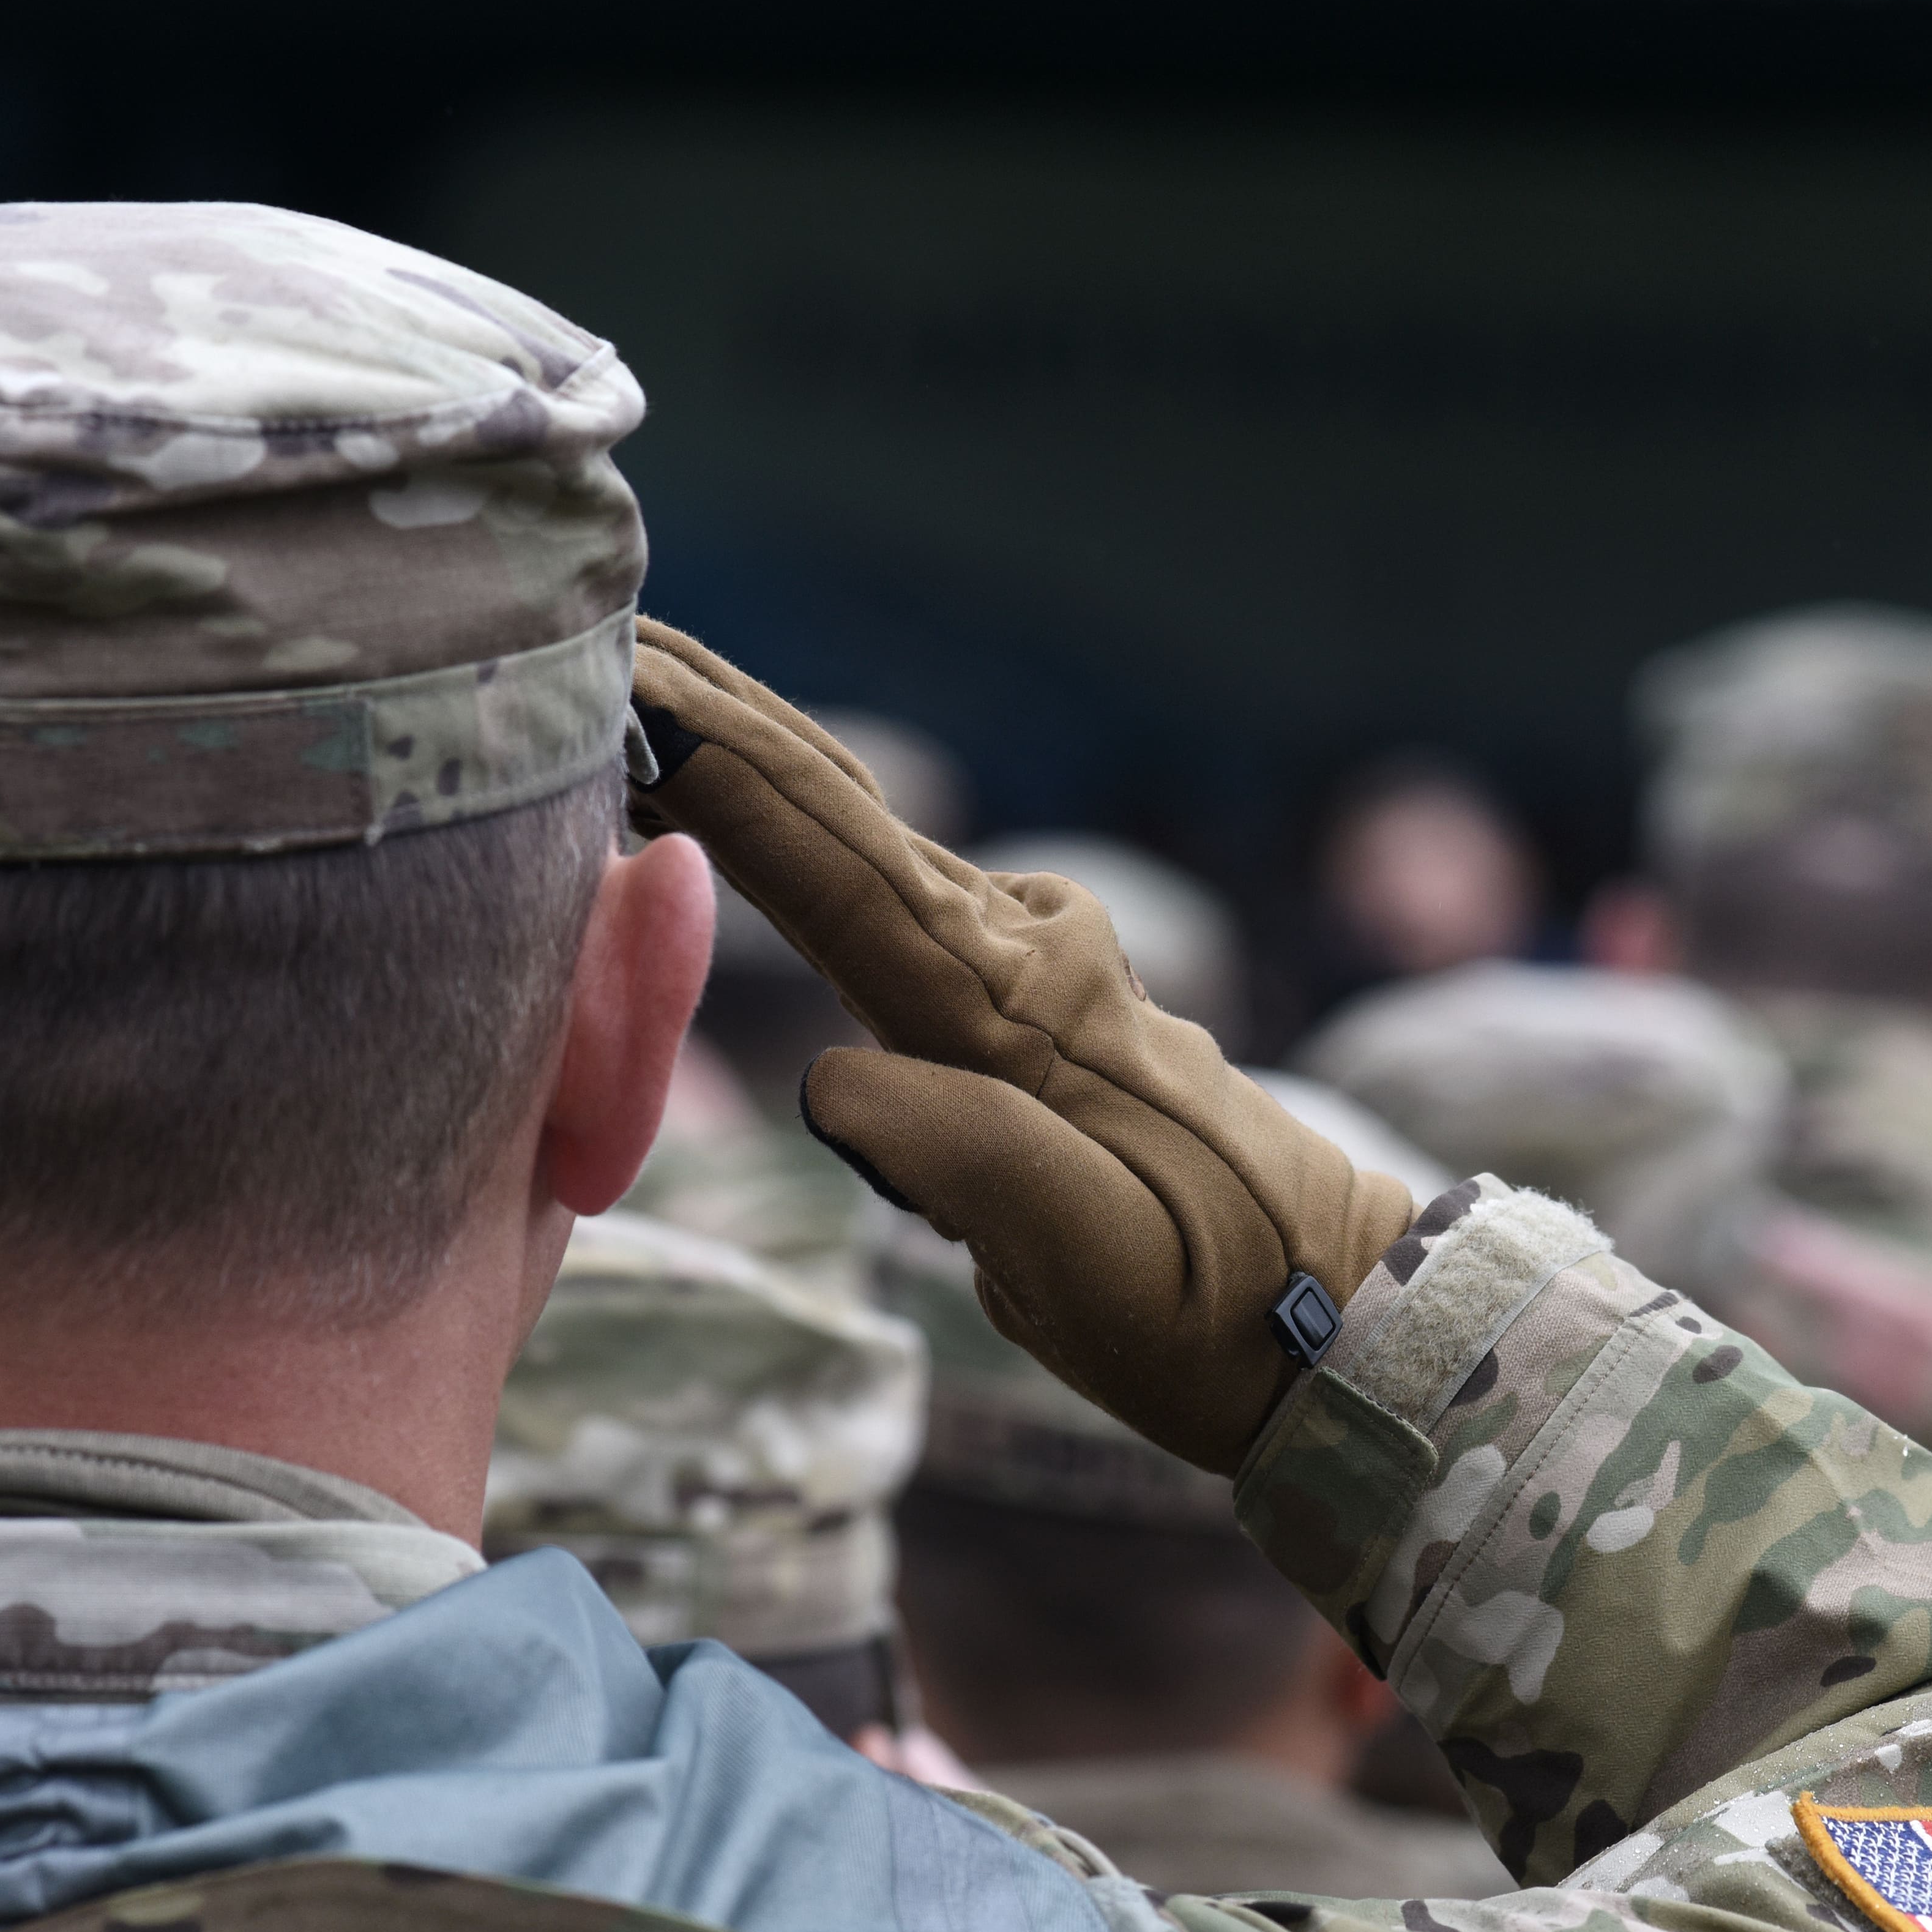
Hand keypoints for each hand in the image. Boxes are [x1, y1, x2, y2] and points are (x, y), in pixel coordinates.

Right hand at [626, 621, 1413, 1472]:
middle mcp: (1019, 956)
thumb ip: (965, 1164)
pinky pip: (895, 885)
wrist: (1336, 1309)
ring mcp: (1035, 959)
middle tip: (594, 622)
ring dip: (756, 750)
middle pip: (842, 811)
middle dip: (717, 714)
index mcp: (1012, 1018)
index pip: (838, 872)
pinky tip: (764, 795)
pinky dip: (811, 824)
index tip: (625, 685)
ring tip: (645, 678)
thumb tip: (831, 1080)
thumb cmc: (1208, 1304)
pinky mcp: (1039, 987)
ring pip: (865, 832)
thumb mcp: (1086, 1269)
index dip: (725, 776)